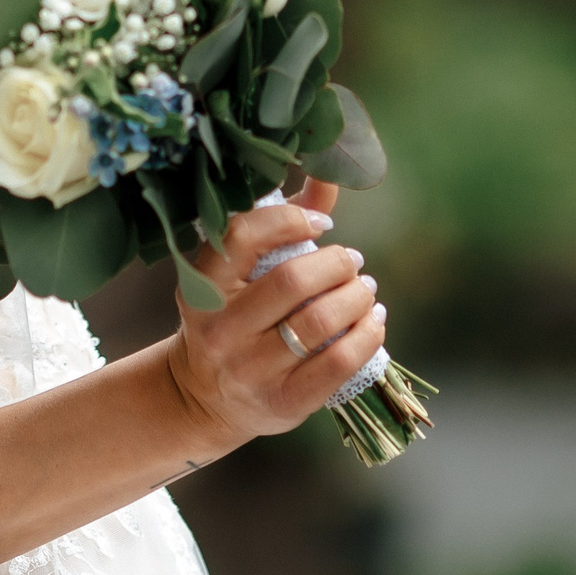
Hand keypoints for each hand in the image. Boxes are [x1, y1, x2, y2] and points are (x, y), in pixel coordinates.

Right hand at [164, 180, 386, 450]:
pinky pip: (337, 364)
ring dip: (357, 297)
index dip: (291, 219)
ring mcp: (249, 370)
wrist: (204, 395)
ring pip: (319, 323)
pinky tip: (373, 321)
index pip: (243, 236)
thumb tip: (329, 171)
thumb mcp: (238, 272)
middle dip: (337, 263)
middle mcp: (219, 329)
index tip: (323, 223)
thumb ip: (281, 220)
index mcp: (201, 286)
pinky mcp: (282, 403)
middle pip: (292, 281)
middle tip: (353, 261)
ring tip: (366, 289)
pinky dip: (368, 336)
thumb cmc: (233, 315)